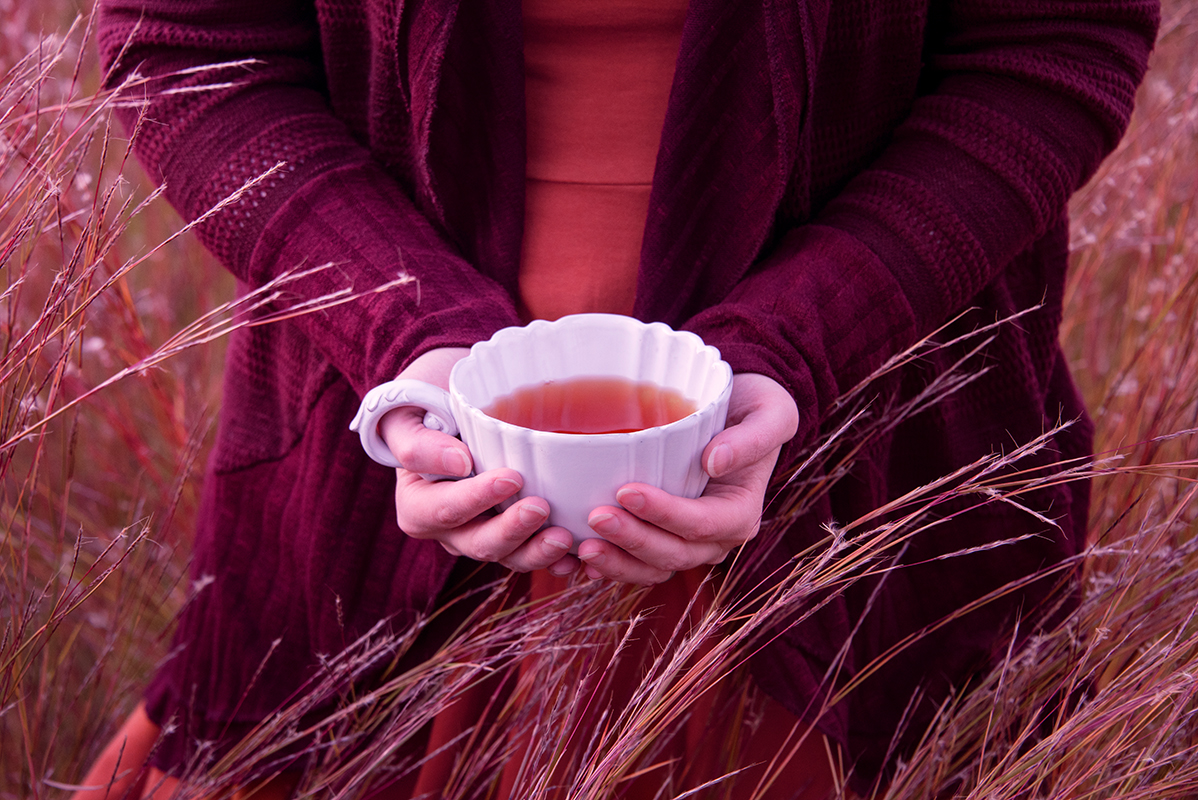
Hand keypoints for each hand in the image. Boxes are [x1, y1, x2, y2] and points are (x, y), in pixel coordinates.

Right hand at [378, 348, 580, 575]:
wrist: (452, 411)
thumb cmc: (427, 407)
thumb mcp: (408, 415)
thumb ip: (420, 442)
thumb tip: (458, 463)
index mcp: (419, 506)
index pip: (445, 510)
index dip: (477, 499)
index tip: (511, 477)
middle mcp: (449, 531)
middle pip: (479, 543)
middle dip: (512, 531)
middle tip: (541, 507)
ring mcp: (483, 536)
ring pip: (510, 557)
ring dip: (538, 552)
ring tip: (566, 538)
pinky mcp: (513, 537)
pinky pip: (533, 555)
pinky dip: (556, 560)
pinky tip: (577, 557)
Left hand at [576, 373, 798, 584]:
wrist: (738, 414)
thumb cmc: (754, 409)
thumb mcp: (770, 412)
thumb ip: (752, 437)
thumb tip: (714, 461)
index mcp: (740, 512)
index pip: (702, 524)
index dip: (665, 514)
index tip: (627, 490)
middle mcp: (716, 537)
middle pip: (674, 553)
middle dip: (634, 541)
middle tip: (596, 517)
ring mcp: (689, 542)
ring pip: (653, 568)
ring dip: (618, 563)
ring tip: (581, 547)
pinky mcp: (664, 537)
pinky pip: (638, 563)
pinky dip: (611, 564)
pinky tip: (579, 559)